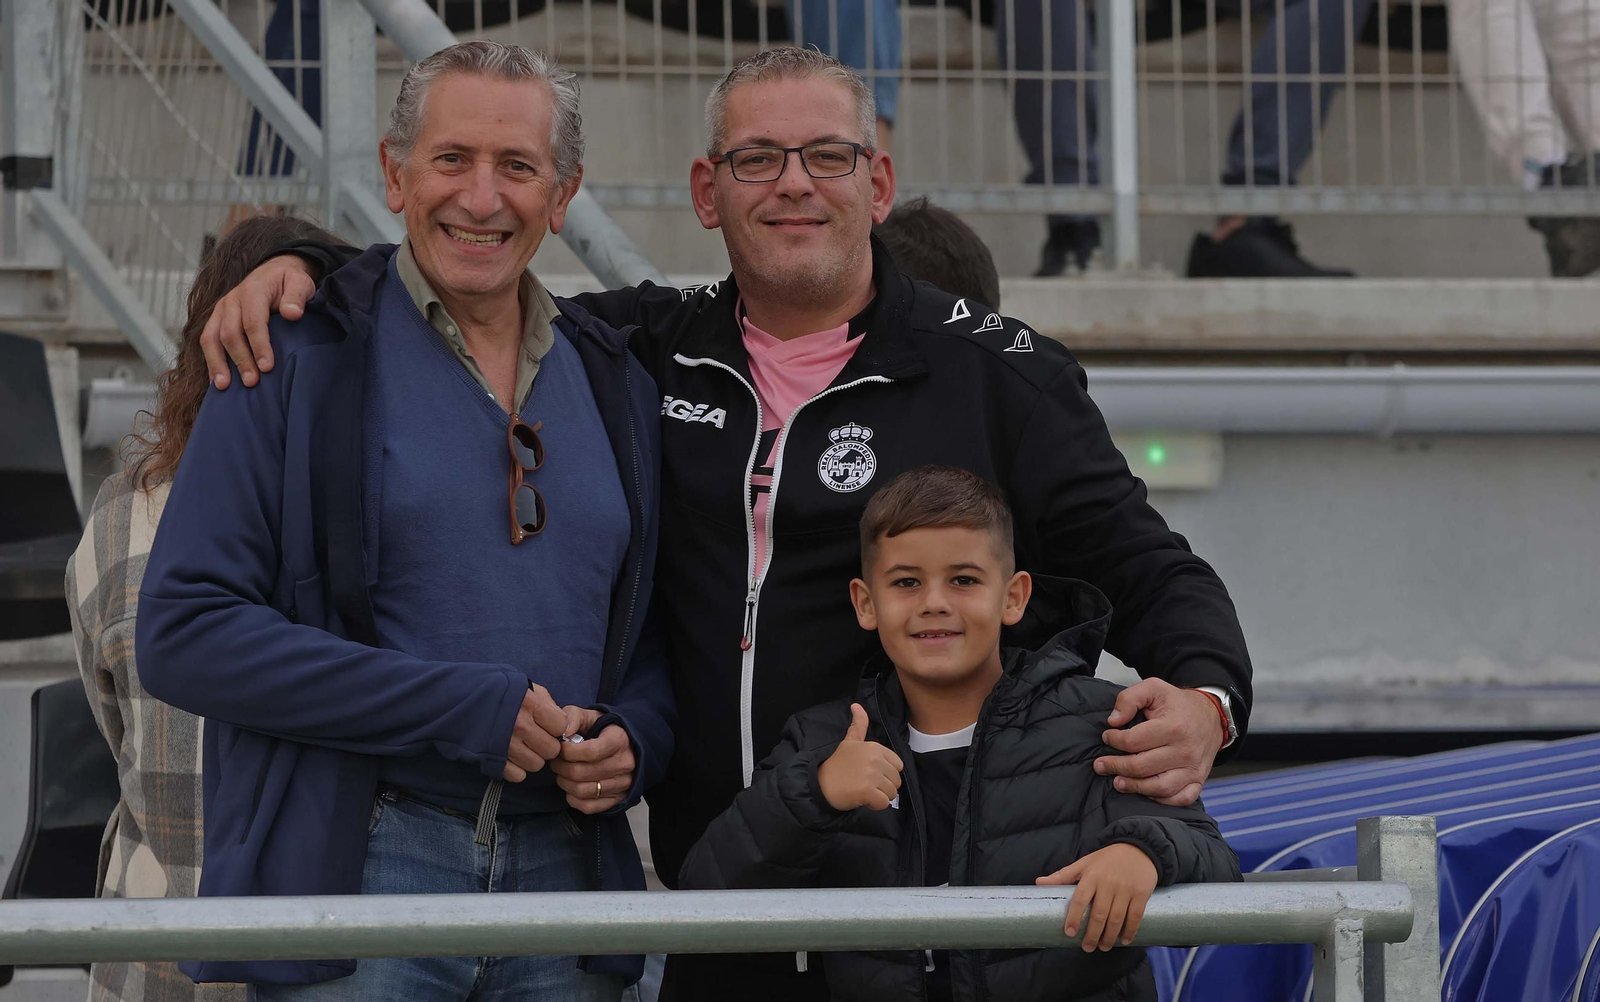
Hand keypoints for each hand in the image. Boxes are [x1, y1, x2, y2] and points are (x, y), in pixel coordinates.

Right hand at [200, 254, 312, 388]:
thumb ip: (297, 296)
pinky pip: (208, 341)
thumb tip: (292, 314)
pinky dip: (210, 361)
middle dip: (240, 359)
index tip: (267, 367)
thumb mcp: (300, 282)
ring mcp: (221, 311)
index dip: (259, 345)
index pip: (253, 321)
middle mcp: (231, 300)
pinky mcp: (216, 320)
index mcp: (252, 291)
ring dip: (218, 363)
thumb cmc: (289, 282)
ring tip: (224, 387)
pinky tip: (215, 381)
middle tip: (252, 382)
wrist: (273, 273)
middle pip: (230, 333)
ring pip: (212, 338)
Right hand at [502, 684, 566, 782]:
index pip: (561, 726)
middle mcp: (520, 726)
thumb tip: (563, 722)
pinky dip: (516, 769)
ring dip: (532, 758)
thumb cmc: (497, 691)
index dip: (556, 726)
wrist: (460, 698)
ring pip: (536, 765)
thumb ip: (546, 702)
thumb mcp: (525, 687)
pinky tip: (511, 756)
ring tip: (521, 746)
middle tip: (535, 737)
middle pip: (551, 749)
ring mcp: (506, 745)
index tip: (548, 724)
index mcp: (530, 705)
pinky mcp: (493, 760)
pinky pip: (518, 775)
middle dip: (546, 745)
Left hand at [550, 706, 635, 814]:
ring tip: (563, 772)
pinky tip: (572, 787)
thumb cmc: (603, 730)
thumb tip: (562, 733)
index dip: (567, 751)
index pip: (589, 752)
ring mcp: (623, 784)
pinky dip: (573, 799)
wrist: (627, 745)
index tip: (560, 747)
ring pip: (582, 791)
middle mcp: (624, 764)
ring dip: (564, 782)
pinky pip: (588, 807)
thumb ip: (572, 717)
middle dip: (560, 767)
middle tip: (557, 760)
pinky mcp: (618, 799)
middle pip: (581, 773)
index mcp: (619, 740)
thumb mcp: (589, 716)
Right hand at [816, 703, 902, 811]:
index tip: (869, 773)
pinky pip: (884, 803)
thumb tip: (856, 705)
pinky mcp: (867, 791)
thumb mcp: (849, 742)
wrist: (820, 784)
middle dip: (884, 786)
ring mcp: (871, 775)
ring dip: (880, 797)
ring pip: (892, 793)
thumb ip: (858, 725)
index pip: (898, 765)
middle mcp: (874, 759)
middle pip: (896, 780)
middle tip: (865, 784)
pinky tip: (863, 799)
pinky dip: (875, 805)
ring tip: (864, 791)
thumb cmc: (837, 765)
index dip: (886, 773)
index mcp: (874, 747)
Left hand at [1036, 843, 1157, 950]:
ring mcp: (1126, 889)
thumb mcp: (1084, 863)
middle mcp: (1108, 883)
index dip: (1074, 917)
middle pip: (1099, 914)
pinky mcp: (1141, 893)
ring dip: (1109, 936)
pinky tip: (1123, 941)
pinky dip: (1130, 931)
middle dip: (1092, 934)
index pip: (1080, 899)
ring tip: (1103, 947)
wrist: (1138, 848)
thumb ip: (1062, 876)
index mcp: (1091, 876)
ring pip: (1117, 918)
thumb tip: (1038, 883)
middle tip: (1087, 947)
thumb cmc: (1106, 859)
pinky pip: (1135, 916)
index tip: (1070, 933)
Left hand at [1093, 679, 1223, 805]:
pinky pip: (1180, 798)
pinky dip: (1161, 800)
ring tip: (1117, 782)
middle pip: (1142, 767)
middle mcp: (1184, 751)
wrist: (1211, 715)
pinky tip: (1146, 792)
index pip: (1134, 741)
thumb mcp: (1154, 688)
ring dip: (1134, 787)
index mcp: (1173, 727)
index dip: (1114, 740)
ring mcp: (1193, 768)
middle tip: (1101, 765)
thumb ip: (1129, 698)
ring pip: (1159, 787)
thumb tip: (1114, 720)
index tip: (1107, 737)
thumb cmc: (1179, 704)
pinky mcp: (1199, 780)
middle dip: (1116, 766)